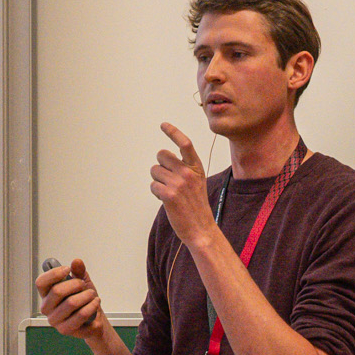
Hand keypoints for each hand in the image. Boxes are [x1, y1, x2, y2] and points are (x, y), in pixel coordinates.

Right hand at [36, 257, 102, 337]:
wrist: (94, 318)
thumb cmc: (84, 300)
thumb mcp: (82, 282)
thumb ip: (78, 271)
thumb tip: (76, 262)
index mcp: (46, 294)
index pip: (41, 282)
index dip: (54, 274)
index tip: (67, 269)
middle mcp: (46, 308)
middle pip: (57, 291)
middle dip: (75, 284)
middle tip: (84, 284)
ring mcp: (54, 320)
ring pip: (71, 303)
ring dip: (86, 296)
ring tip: (92, 295)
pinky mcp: (65, 329)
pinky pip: (81, 314)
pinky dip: (91, 306)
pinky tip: (95, 303)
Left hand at [150, 123, 216, 246]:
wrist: (201, 229)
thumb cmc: (197, 206)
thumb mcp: (197, 182)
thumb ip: (185, 168)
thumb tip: (168, 156)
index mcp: (196, 168)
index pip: (185, 144)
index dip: (173, 132)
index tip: (163, 125)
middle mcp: (188, 173)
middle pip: (162, 156)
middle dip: (160, 166)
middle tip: (168, 180)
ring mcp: (179, 183)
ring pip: (154, 171)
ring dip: (158, 181)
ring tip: (170, 193)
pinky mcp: (169, 195)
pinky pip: (153, 185)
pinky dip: (156, 192)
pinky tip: (166, 200)